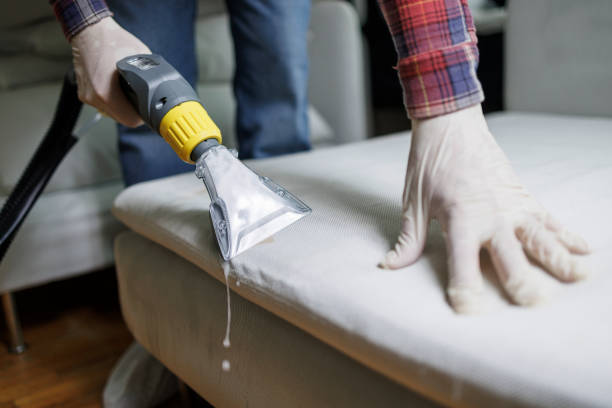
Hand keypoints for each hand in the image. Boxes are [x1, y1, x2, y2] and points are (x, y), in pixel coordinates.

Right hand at [71, 17, 150, 126]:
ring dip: (122, 105)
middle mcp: (93, 97)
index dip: (142, 116)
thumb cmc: (112, 40)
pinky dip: (112, 99)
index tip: (147, 109)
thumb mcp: (140, 57)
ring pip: (112, 112)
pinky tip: (116, 86)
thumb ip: (151, 76)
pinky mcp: (83, 93)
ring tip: (127, 89)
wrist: (89, 30)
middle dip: (133, 109)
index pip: (130, 120)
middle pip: (121, 117)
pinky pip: (103, 104)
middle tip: (140, 97)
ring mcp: (86, 96)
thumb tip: (162, 88)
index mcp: (105, 92)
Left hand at [379, 105, 589, 312]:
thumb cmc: (428, 163)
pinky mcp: (523, 195)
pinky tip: (585, 249)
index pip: (463, 263)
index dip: (465, 289)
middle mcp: (490, 215)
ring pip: (541, 238)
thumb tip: (390, 266)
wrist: (449, 124)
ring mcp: (511, 205)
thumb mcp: (413, 203)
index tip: (468, 310)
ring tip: (579, 278)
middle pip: (510, 256)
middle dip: (522, 284)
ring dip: (559, 259)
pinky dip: (567, 234)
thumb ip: (409, 239)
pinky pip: (549, 219)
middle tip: (535, 306)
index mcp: (460, 219)